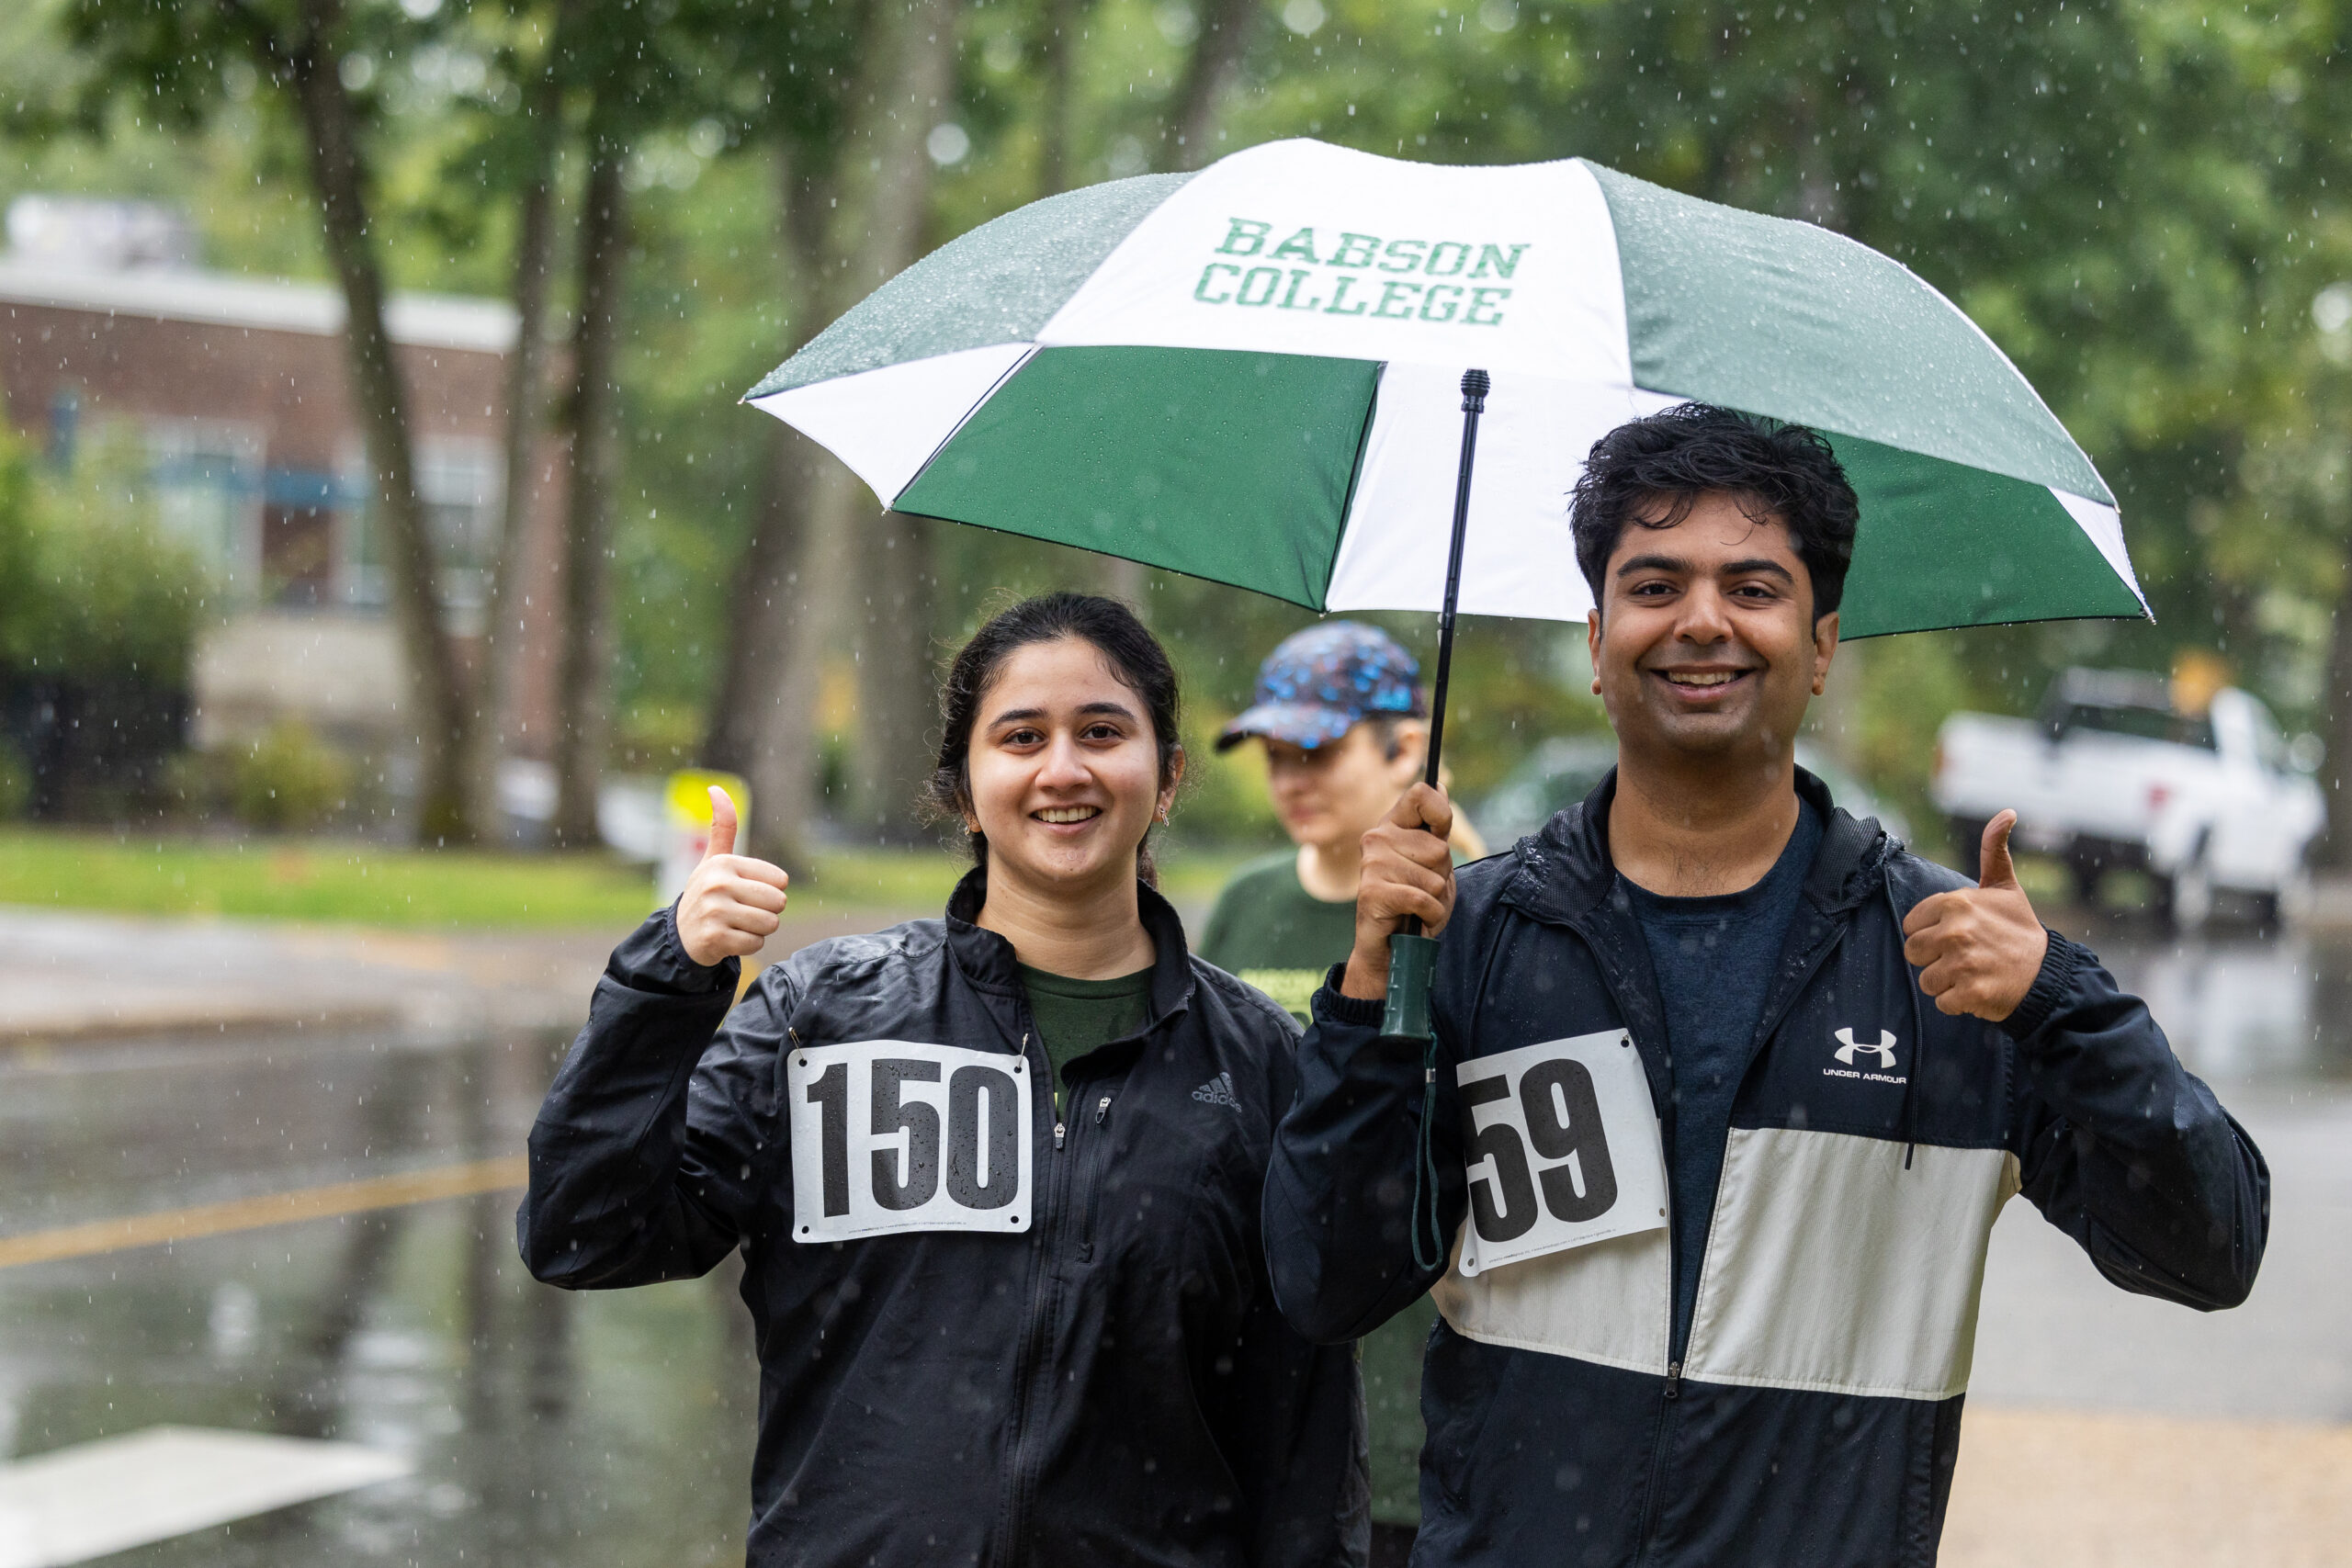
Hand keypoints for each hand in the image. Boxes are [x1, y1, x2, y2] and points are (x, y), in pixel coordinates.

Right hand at [675, 787, 789, 967]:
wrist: (679, 936)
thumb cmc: (706, 894)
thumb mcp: (713, 859)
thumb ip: (722, 826)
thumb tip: (716, 788)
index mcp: (724, 863)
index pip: (780, 880)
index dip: (769, 890)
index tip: (744, 893)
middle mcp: (718, 884)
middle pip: (778, 903)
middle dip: (766, 911)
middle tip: (741, 912)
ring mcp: (714, 911)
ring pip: (769, 924)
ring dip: (758, 930)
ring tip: (735, 925)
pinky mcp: (715, 938)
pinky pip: (756, 943)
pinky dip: (747, 945)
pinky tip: (729, 939)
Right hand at [1340, 783, 1456, 1000]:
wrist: (1392, 946)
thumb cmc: (1416, 903)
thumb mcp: (1434, 862)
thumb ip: (1437, 827)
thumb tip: (1441, 785)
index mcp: (1392, 826)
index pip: (1421, 794)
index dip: (1441, 813)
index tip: (1440, 835)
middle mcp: (1377, 838)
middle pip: (1438, 848)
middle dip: (1442, 874)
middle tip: (1423, 888)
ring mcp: (1371, 864)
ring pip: (1433, 877)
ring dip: (1435, 899)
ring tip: (1417, 905)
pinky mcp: (1372, 892)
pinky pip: (1424, 899)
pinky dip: (1430, 915)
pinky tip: (1417, 919)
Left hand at [1901, 811, 2048, 1020]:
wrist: (2047, 975)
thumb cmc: (2019, 930)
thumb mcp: (2005, 887)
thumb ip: (1994, 850)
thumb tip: (2007, 812)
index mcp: (1956, 903)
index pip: (1912, 925)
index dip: (1931, 933)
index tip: (1956, 935)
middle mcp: (1955, 931)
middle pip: (1913, 952)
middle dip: (1934, 958)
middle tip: (1964, 956)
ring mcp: (1962, 963)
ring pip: (1925, 979)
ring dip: (1946, 981)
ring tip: (1973, 972)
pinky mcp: (1969, 993)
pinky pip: (1941, 1002)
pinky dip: (1958, 1002)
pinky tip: (1978, 989)